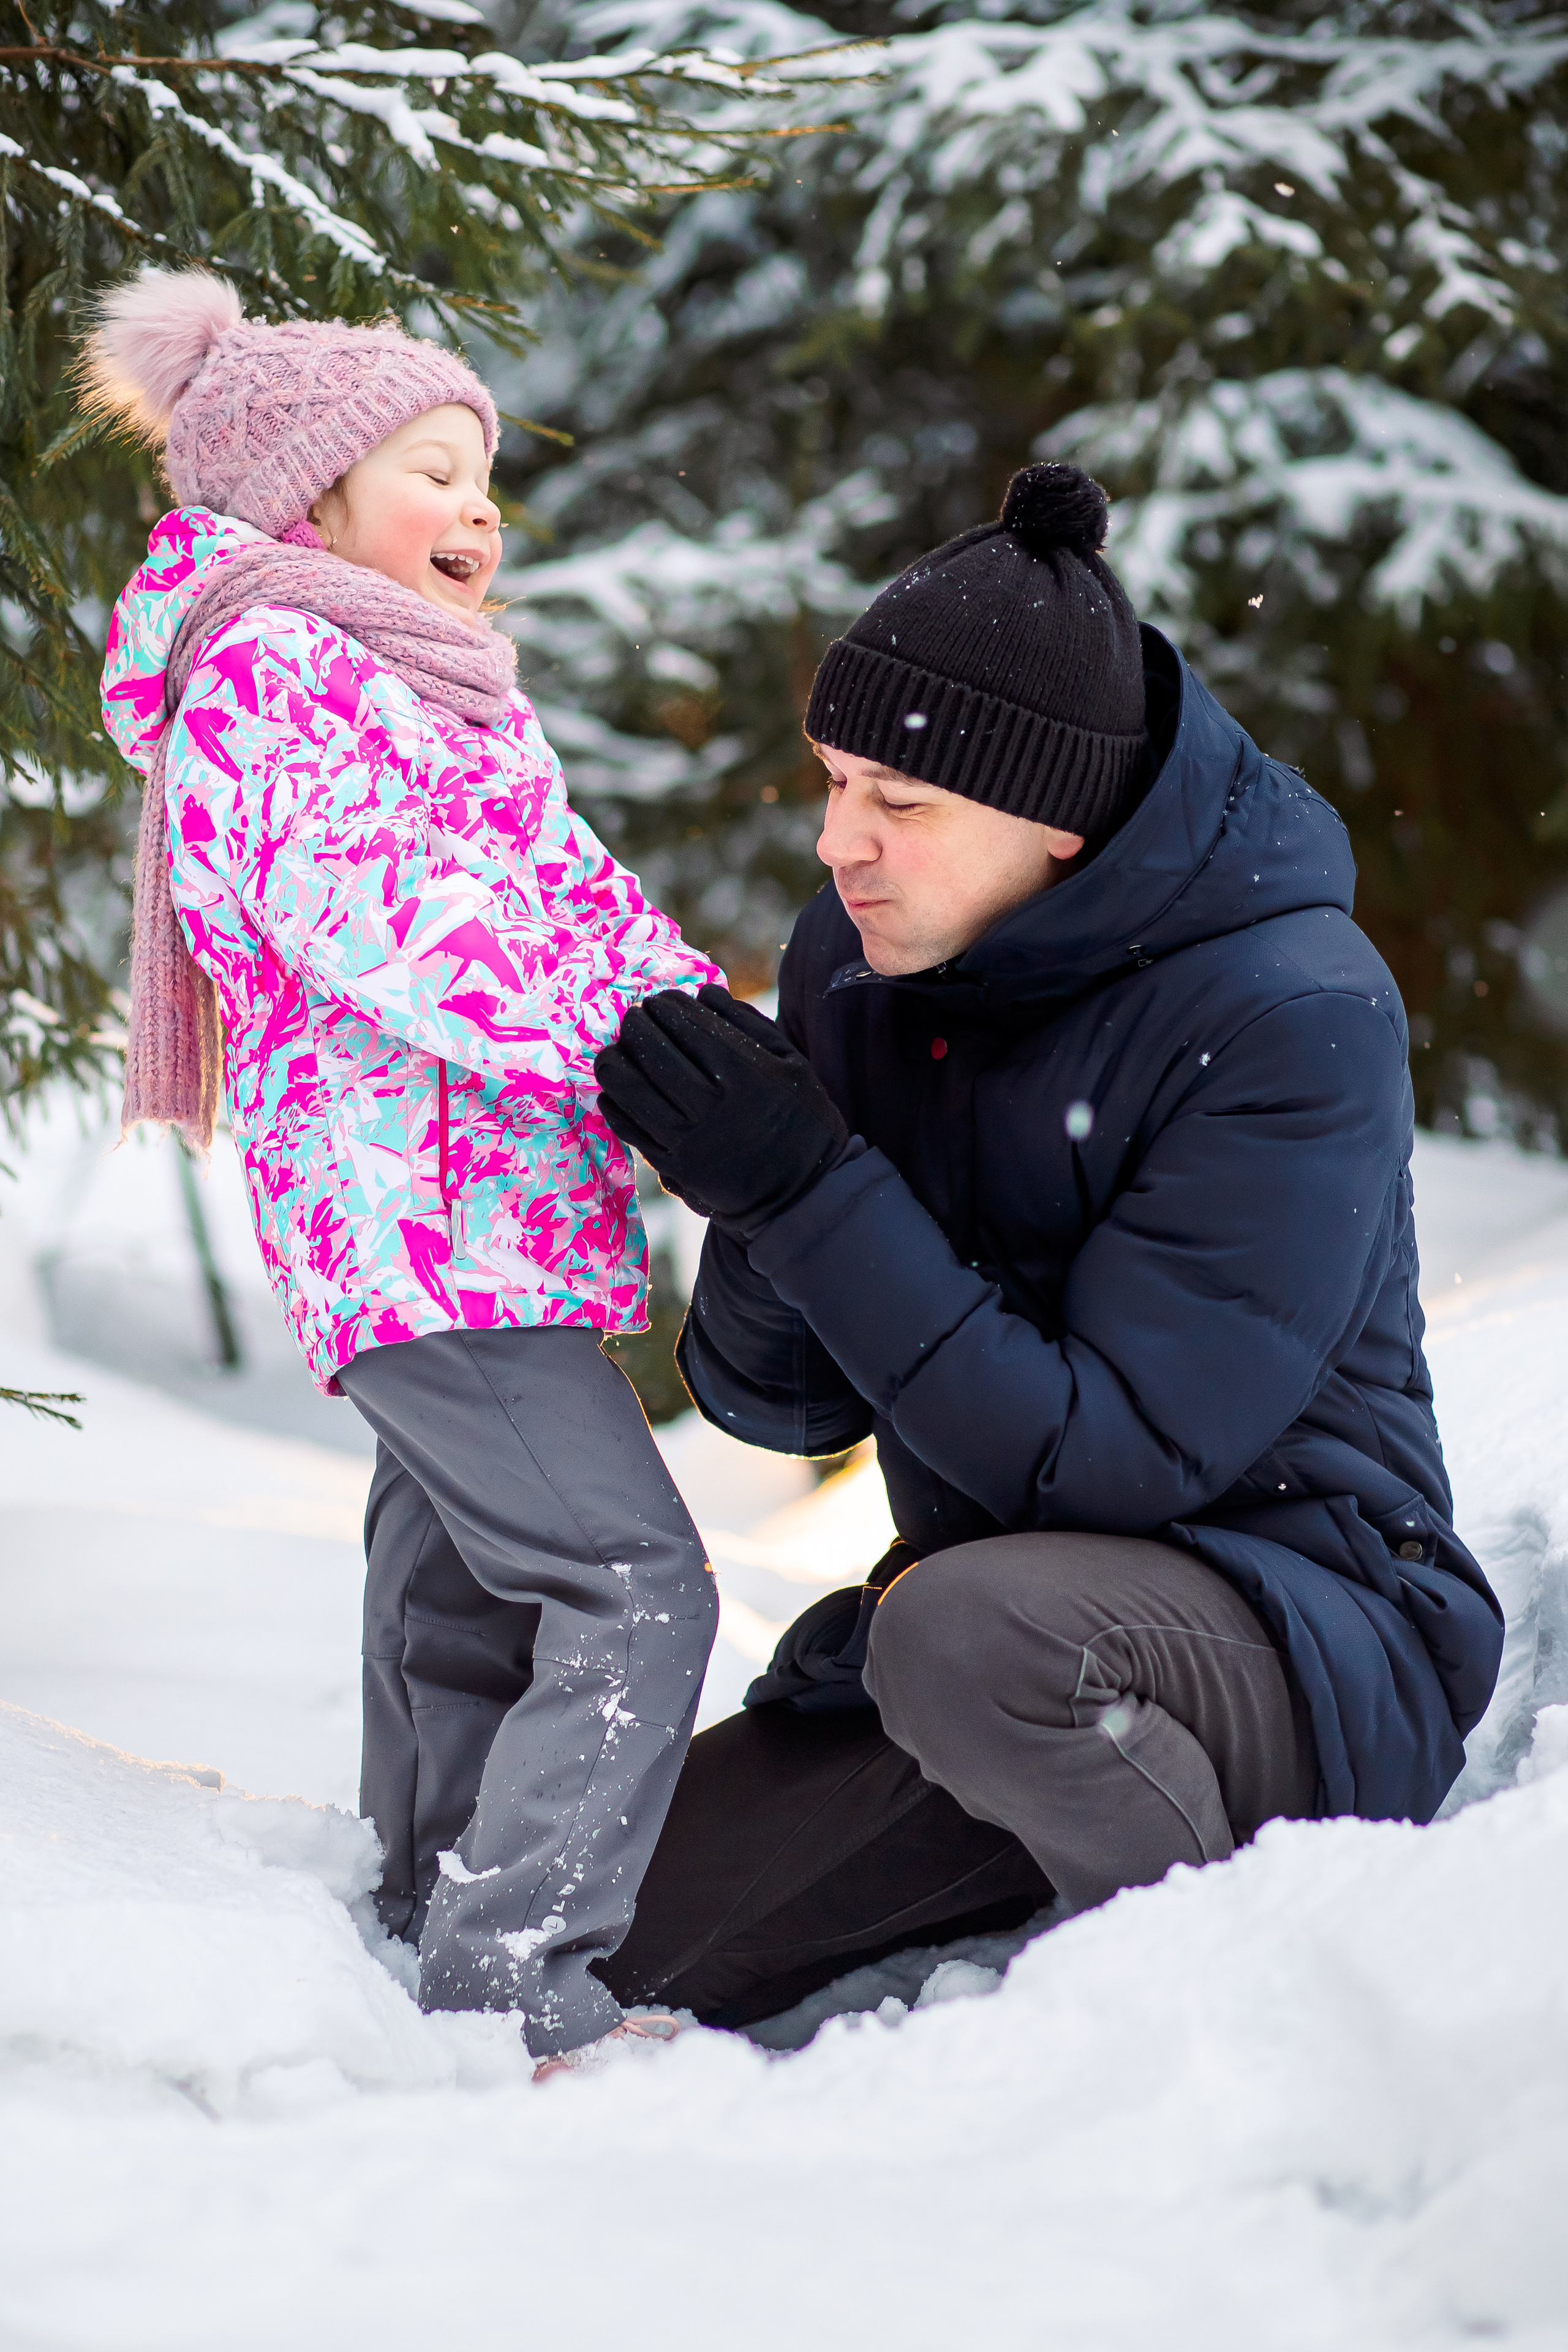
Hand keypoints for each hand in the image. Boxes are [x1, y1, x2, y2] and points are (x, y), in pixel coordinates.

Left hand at [594, 985, 849, 1231]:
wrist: (801, 1193)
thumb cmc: (800, 1119)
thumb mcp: (793, 1064)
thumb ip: (750, 1024)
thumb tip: (703, 991)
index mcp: (749, 1076)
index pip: (693, 1029)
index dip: (670, 1008)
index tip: (661, 1000)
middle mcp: (716, 1108)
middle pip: (658, 1056)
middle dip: (637, 1028)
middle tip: (633, 1016)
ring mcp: (692, 1141)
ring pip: (635, 1093)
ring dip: (615, 1064)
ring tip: (612, 1050)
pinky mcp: (676, 1168)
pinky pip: (632, 1131)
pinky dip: (615, 1107)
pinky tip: (611, 1090)